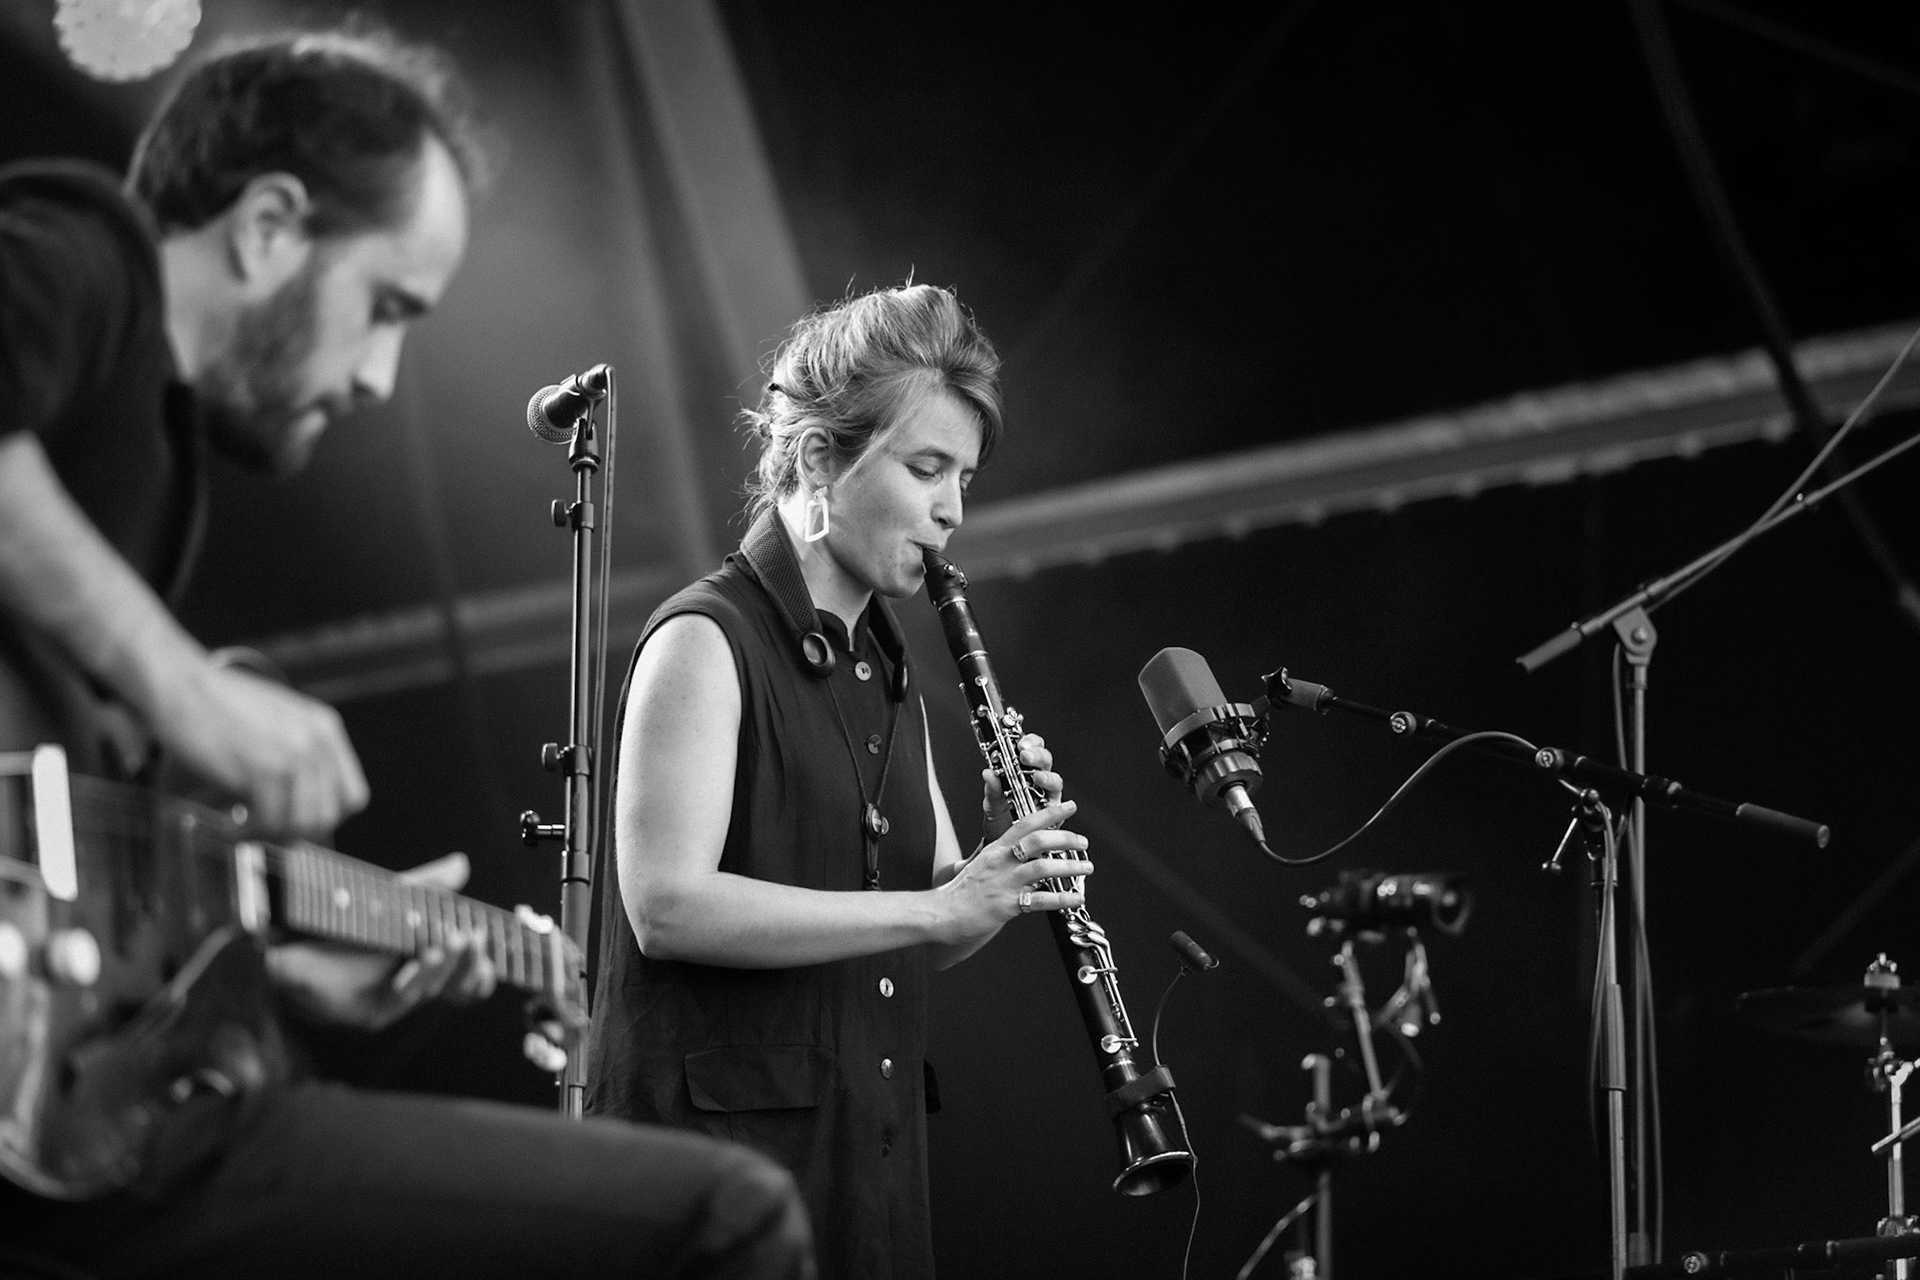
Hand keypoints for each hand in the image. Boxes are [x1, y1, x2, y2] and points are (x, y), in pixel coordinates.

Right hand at [155, 662, 369, 837]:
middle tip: (264, 833)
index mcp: (325, 728)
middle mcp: (318, 741)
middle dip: (296, 833)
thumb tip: (298, 811)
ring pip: (305, 824)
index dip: (325, 817)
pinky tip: (228, 829)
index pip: (352, 796)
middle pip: (330, 815)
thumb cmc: (217, 706)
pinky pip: (272, 822)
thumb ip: (295, 756)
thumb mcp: (276, 722)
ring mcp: (295, 755)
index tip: (294, 822)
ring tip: (242, 831)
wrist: (181, 684)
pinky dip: (248, 834)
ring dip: (271, 837)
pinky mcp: (266, 769)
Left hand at [266, 854, 495, 1030]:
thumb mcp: (392, 899)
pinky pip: (403, 998)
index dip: (482, 963)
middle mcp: (412, 988)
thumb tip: (462, 864)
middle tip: (472, 936)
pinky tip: (427, 956)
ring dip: (447, 965)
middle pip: (459, 988)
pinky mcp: (371, 1014)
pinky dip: (419, 976)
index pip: (466, 977)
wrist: (292, 945)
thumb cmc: (341, 925)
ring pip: (433, 991)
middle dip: (471, 962)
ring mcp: (393, 1003)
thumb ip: (428, 885)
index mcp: (423, 966)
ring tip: (454, 940)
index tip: (483, 936)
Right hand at [937, 800, 1091, 944]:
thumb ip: (1004, 856)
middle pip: (1039, 841)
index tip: (1070, 807)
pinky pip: (1040, 900)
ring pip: (1044, 867)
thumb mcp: (982, 863)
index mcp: (996, 849)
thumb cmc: (962, 891)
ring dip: (1070, 867)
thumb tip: (1028, 853)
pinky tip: (1076, 899)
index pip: (1026, 823)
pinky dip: (1062, 899)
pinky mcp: (1007, 904)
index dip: (1050, 813)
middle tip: (1083, 842)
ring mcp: (1005, 882)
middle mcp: (1002, 861)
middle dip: (1066, 839)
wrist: (943, 913)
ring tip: (1086, 868)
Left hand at [980, 732, 1063, 845]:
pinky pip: (1061, 806)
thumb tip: (988, 773)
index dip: (1030, 742)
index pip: (1032, 748)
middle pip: (1046, 760)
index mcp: (1024, 772)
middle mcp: (1039, 782)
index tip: (1021, 743)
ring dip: (1047, 776)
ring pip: (1055, 781)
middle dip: (1037, 755)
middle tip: (1026, 756)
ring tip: (1037, 777)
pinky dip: (1055, 803)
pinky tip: (1048, 804)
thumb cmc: (1000, 823)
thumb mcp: (992, 805)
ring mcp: (1048, 798)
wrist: (1004, 849)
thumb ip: (992, 790)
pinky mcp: (1056, 816)